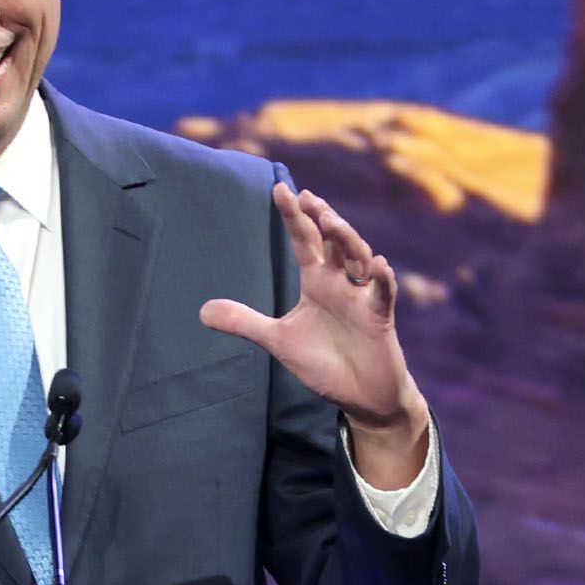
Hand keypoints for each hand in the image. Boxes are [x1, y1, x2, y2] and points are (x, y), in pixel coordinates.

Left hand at [202, 182, 431, 486]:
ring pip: (359, 258)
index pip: (304, 241)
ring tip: (330, 222)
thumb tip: (202, 311)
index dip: (293, 216)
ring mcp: (362, 298)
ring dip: (347, 240)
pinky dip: (382, 280)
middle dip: (322, 218)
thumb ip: (245, 322)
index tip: (279, 189)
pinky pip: (383, 294)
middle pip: (333, 241)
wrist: (359, 395)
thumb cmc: (324, 362)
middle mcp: (340, 282)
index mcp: (316, 281)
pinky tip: (378, 265)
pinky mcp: (380, 318)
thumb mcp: (279, 340)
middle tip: (308, 198)